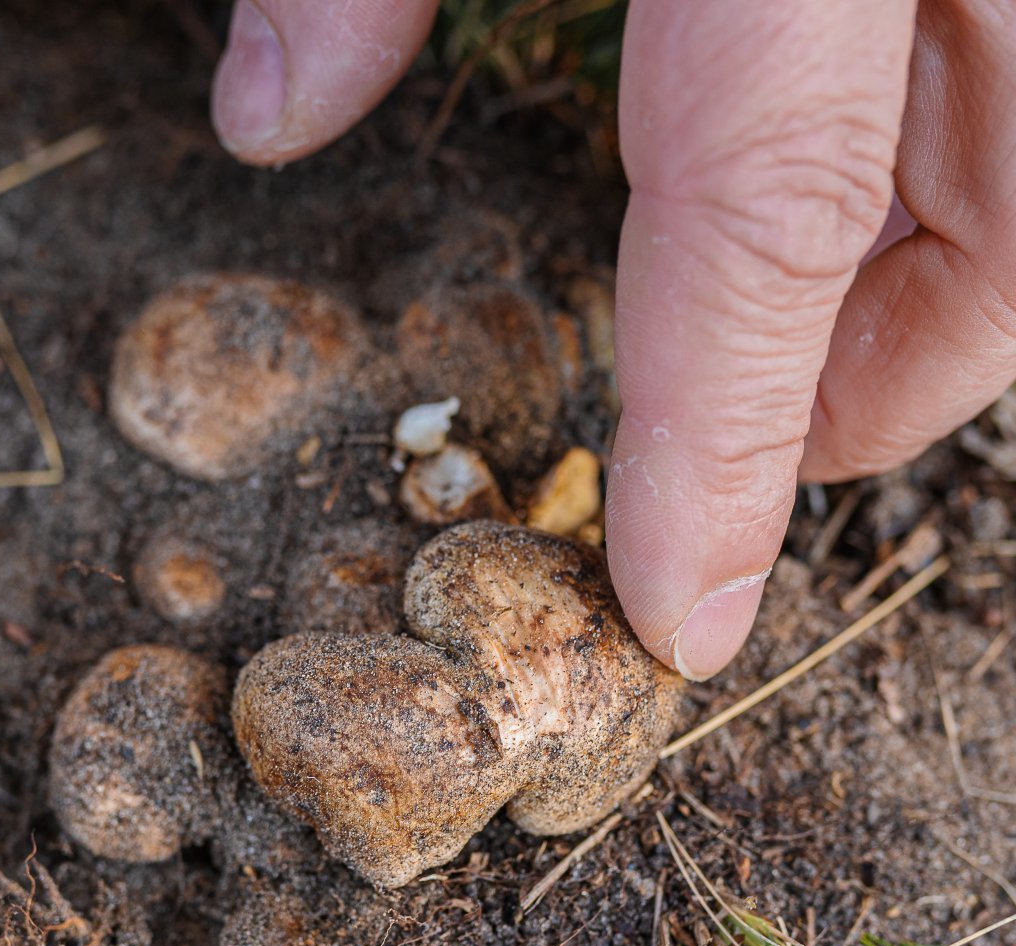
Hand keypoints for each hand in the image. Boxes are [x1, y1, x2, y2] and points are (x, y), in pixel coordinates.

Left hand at [212, 0, 1015, 678]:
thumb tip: (262, 117)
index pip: (769, 209)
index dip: (726, 434)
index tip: (677, 614)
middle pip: (992, 221)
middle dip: (890, 373)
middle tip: (778, 458)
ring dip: (923, 266)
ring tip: (803, 324)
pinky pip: (1011, 74)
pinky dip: (942, 147)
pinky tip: (845, 156)